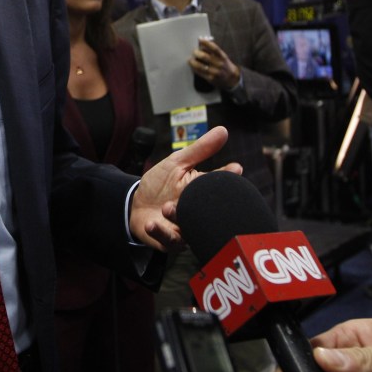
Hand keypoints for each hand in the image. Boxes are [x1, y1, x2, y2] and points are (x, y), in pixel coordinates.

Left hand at [129, 126, 240, 251]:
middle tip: (195, 197)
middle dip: (203, 205)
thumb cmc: (160, 184)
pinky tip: (152, 223)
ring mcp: (185, 228)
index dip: (228, 177)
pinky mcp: (170, 241)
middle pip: (208, 211)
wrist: (135, 204)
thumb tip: (224, 130)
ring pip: (189, 228)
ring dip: (177, 217)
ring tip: (166, 207)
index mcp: (202, 192)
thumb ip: (200, 149)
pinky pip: (169, 240)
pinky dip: (161, 232)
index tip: (236, 168)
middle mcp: (197, 212)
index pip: (218, 185)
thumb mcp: (177, 162)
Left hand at [190, 38, 239, 89]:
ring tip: (190, 60)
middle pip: (205, 57)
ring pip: (200, 66)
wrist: (231, 79)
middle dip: (197, 53)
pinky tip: (192, 66)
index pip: (214, 48)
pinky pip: (200, 73)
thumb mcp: (222, 56)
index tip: (200, 39)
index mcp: (222, 57)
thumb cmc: (224, 65)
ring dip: (193, 62)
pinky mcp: (210, 78)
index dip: (206, 43)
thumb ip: (213, 51)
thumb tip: (201, 43)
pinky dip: (194, 69)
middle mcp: (219, 64)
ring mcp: (215, 72)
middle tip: (193, 52)